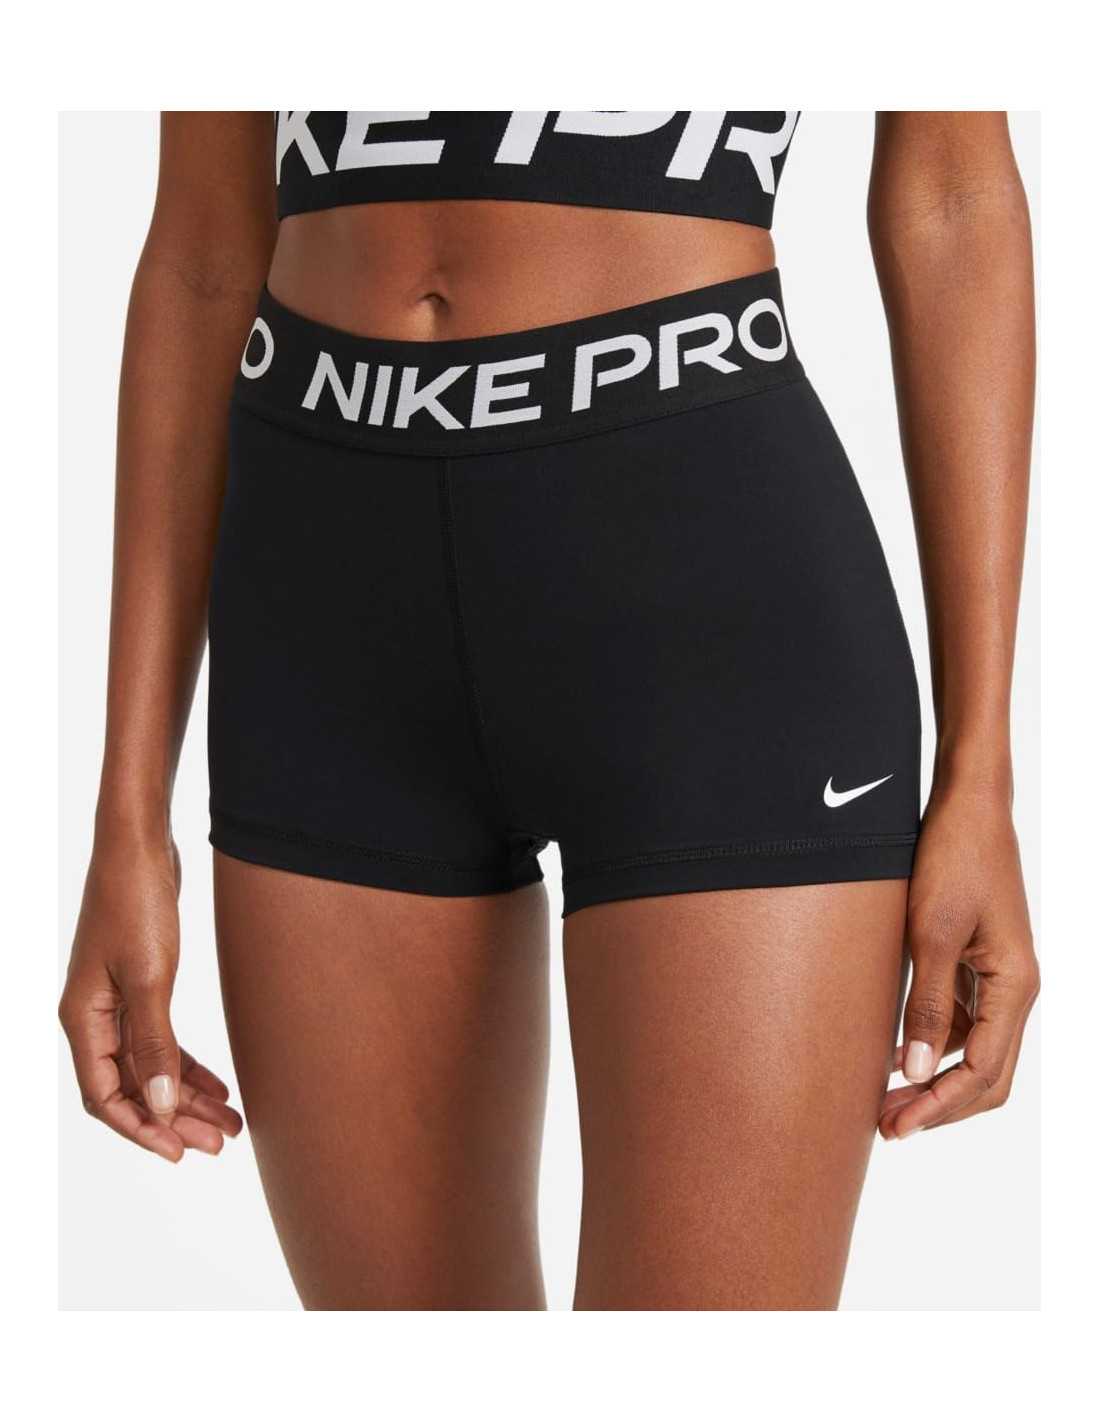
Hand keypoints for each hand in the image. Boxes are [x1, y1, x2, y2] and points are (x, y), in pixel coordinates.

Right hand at [60, 832, 242, 1161]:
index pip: (105, 1097)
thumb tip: (159, 1107)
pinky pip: (159, 1040)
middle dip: (175, 1118)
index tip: (180, 1153)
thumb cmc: (136, 902)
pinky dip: (187, 1064)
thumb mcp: (150, 977)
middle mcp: (93, 1016)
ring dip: (187, 1095)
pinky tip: (218, 1084)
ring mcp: (116, 1001)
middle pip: (131, 1087)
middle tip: (221, 1142)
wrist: (140, 846)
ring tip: (230, 1121)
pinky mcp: (140, 984)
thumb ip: (154, 1044)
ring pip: (149, 1066)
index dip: (141, 1129)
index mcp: (82, 1019)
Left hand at [879, 780, 1038, 1139]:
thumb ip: (927, 1004)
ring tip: (885, 1100)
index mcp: (1015, 985)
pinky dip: (935, 1046)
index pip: (983, 1073)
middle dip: (938, 1106)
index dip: (939, 1107)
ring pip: (975, 1052)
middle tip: (886, 1126)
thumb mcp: (930, 933)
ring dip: (935, 1080)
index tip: (897, 1127)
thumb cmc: (952, 858)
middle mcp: (1015, 988)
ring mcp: (998, 976)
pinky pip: (964, 1021)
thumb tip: (918, 1071)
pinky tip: (897, 1054)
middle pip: (986, 1075)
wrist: (967, 806)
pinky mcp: (978, 961)